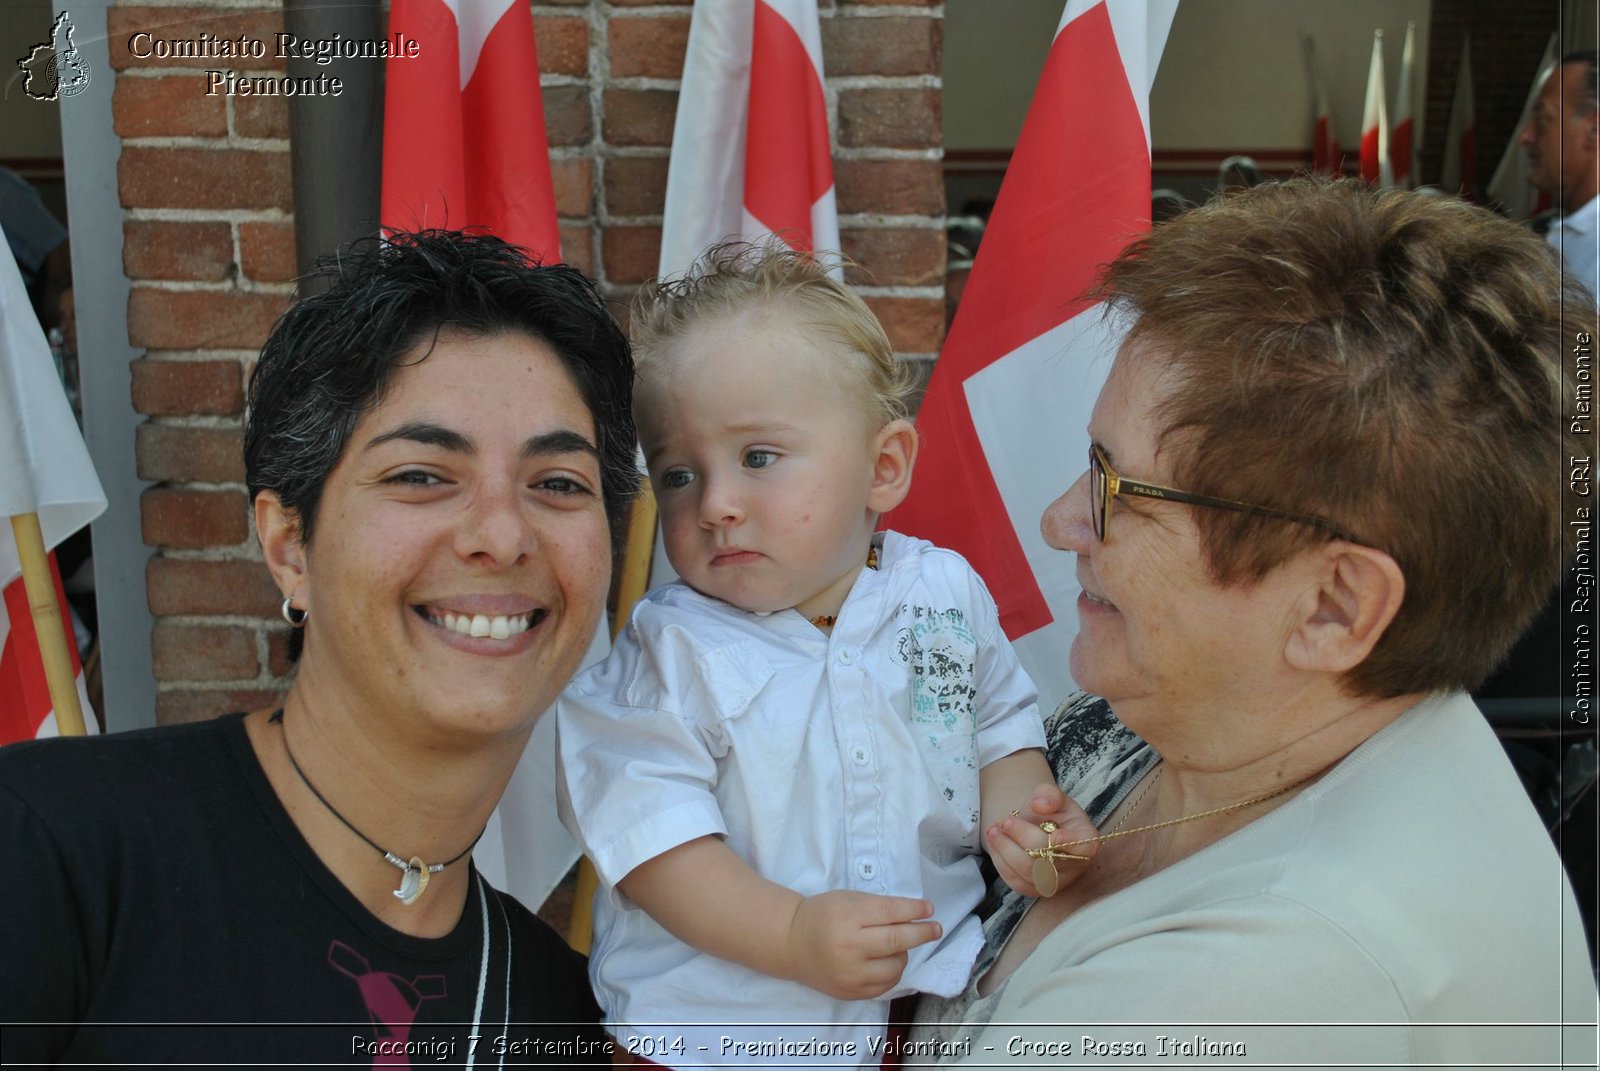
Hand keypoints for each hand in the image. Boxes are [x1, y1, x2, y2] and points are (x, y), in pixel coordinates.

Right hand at [783, 891, 940, 999]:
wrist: (792, 943)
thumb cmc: (822, 915)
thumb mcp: (848, 900)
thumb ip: (878, 907)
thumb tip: (915, 914)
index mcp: (847, 917)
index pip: (890, 913)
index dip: (914, 911)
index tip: (930, 909)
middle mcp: (849, 946)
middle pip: (896, 941)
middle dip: (922, 934)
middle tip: (936, 929)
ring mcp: (850, 973)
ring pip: (895, 966)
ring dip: (903, 954)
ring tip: (897, 945)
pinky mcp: (850, 992)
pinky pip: (884, 985)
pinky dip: (892, 972)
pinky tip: (888, 961)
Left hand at [984, 782, 1099, 897]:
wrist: (1036, 826)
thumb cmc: (1050, 811)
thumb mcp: (1053, 796)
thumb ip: (1049, 794)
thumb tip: (1039, 804)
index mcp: (1086, 841)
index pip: (1084, 848)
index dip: (1070, 844)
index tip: (1055, 835)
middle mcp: (1074, 866)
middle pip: (1049, 858)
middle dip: (1023, 838)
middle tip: (1006, 821)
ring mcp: (1055, 881)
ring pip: (1029, 872)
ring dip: (1006, 850)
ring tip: (993, 830)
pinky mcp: (1035, 889)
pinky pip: (1015, 881)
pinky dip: (1000, 861)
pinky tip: (995, 844)